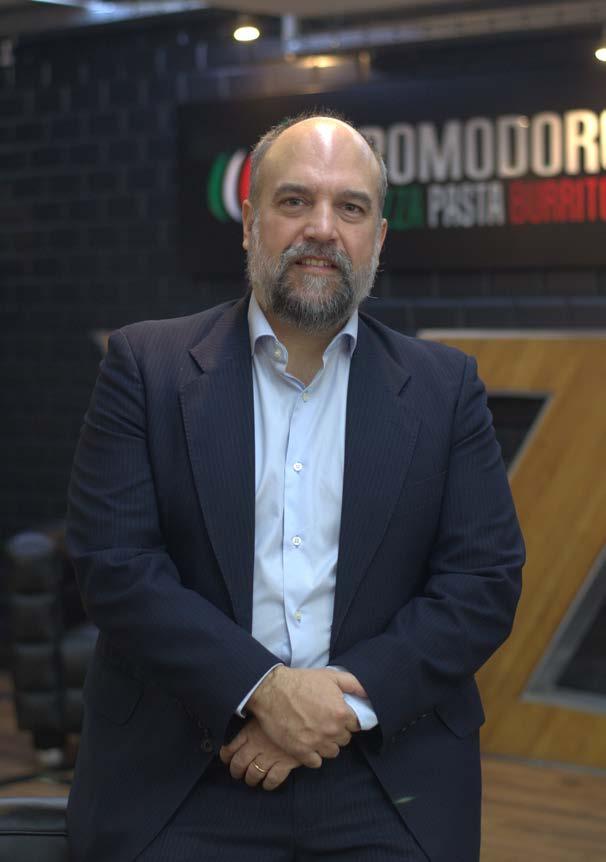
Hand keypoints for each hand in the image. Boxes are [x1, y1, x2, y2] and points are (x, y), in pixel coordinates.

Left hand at [219, 717, 300, 790]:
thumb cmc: (285, 708)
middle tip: (237, 773)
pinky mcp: (285, 763)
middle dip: (236, 771)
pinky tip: (267, 784)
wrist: (306, 715)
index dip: (226, 755)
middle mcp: (257, 745)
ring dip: (250, 779)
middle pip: (239, 763)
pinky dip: (268, 784)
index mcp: (250, 731)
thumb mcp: (265, 709)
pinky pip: (273, 779)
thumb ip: (254, 716)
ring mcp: (270, 756)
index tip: (226, 758)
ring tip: (251, 780)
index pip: (231, 747)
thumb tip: (245, 714)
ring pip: (254, 774)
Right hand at [246, 666, 364, 767]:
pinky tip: (308, 743)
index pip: (356, 726)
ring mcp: (316, 743)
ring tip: (316, 733)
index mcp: (341, 713)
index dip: (347, 720)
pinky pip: (316, 762)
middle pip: (344, 740)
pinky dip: (313, 755)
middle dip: (337, 732)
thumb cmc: (301, 682)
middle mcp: (331, 730)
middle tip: (325, 722)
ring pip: (332, 752)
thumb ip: (353, 684)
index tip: (337, 715)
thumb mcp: (330, 676)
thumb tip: (368, 694)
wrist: (272, 690)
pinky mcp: (300, 752)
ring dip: (327, 744)